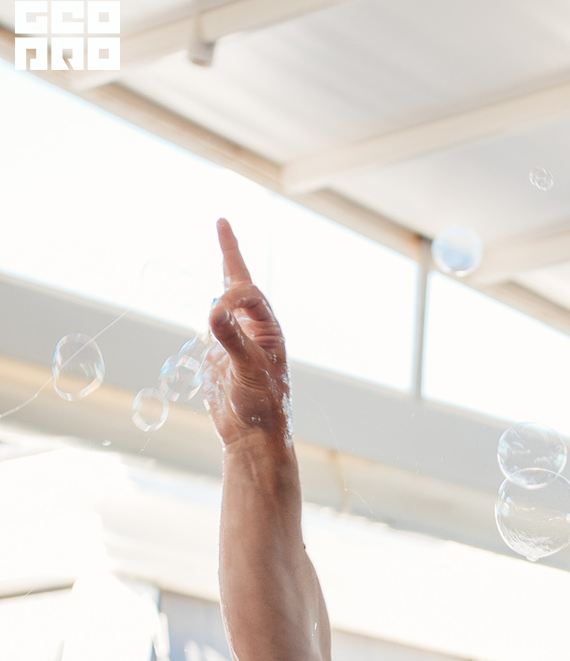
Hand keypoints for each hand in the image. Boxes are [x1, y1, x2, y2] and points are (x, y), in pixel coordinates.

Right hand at [203, 218, 290, 448]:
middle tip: (222, 224)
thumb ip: (232, 341)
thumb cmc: (262, 406)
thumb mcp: (248, 371)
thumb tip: (214, 312)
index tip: (214, 314)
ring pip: (226, 301)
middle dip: (230, 253)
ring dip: (222, 275)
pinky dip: (210, 307)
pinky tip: (209, 299)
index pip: (247, 295)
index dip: (229, 298)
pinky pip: (213, 323)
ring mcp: (236, 340)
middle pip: (240, 284)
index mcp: (268, 330)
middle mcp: (254, 330)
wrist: (253, 436)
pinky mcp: (219, 354)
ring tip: (223, 243)